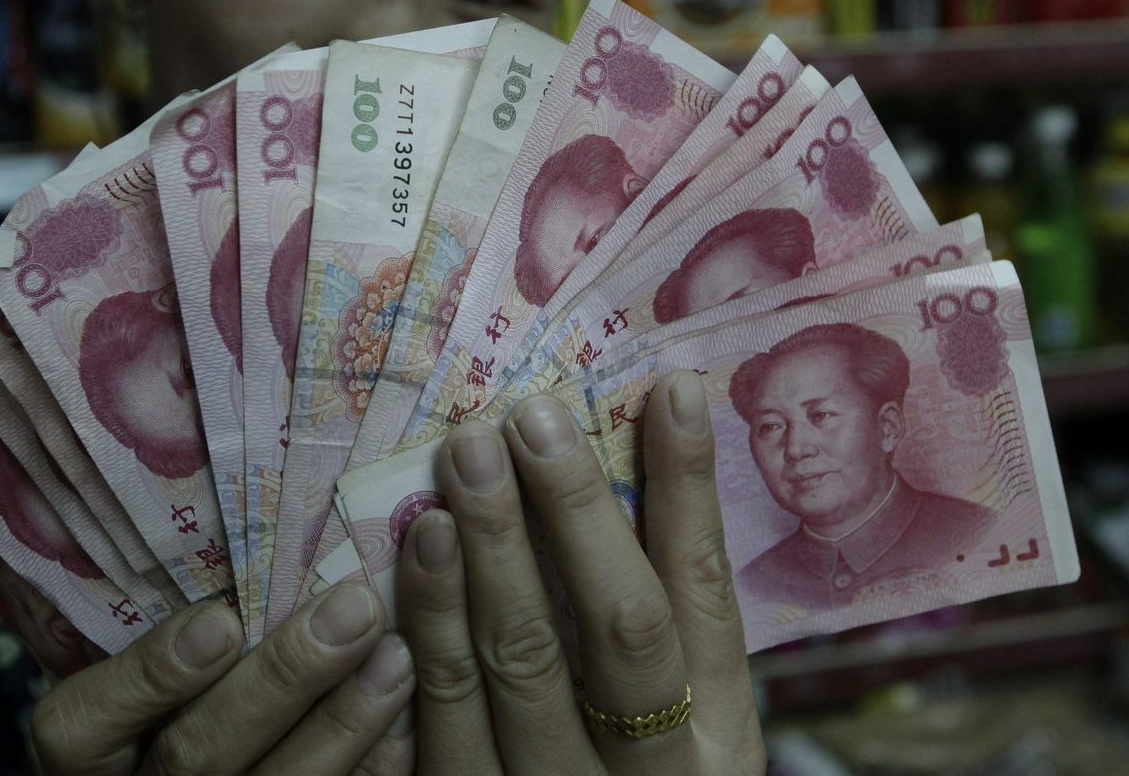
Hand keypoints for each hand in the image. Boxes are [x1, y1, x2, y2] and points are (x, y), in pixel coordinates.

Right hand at [33, 581, 414, 774]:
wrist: (195, 767)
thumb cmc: (139, 698)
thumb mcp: (103, 662)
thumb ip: (102, 606)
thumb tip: (83, 494)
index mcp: (84, 747)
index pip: (85, 720)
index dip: (151, 674)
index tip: (219, 622)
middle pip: (197, 755)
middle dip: (281, 681)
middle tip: (352, 610)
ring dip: (342, 722)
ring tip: (396, 654)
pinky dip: (371, 766)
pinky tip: (407, 720)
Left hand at [397, 370, 763, 775]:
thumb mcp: (689, 722)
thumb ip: (670, 619)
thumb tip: (649, 461)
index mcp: (716, 739)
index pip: (704, 595)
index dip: (689, 491)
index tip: (667, 388)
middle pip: (615, 631)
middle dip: (572, 513)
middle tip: (527, 417)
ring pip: (517, 669)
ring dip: (485, 554)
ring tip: (462, 462)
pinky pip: (436, 728)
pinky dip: (425, 633)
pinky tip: (412, 556)